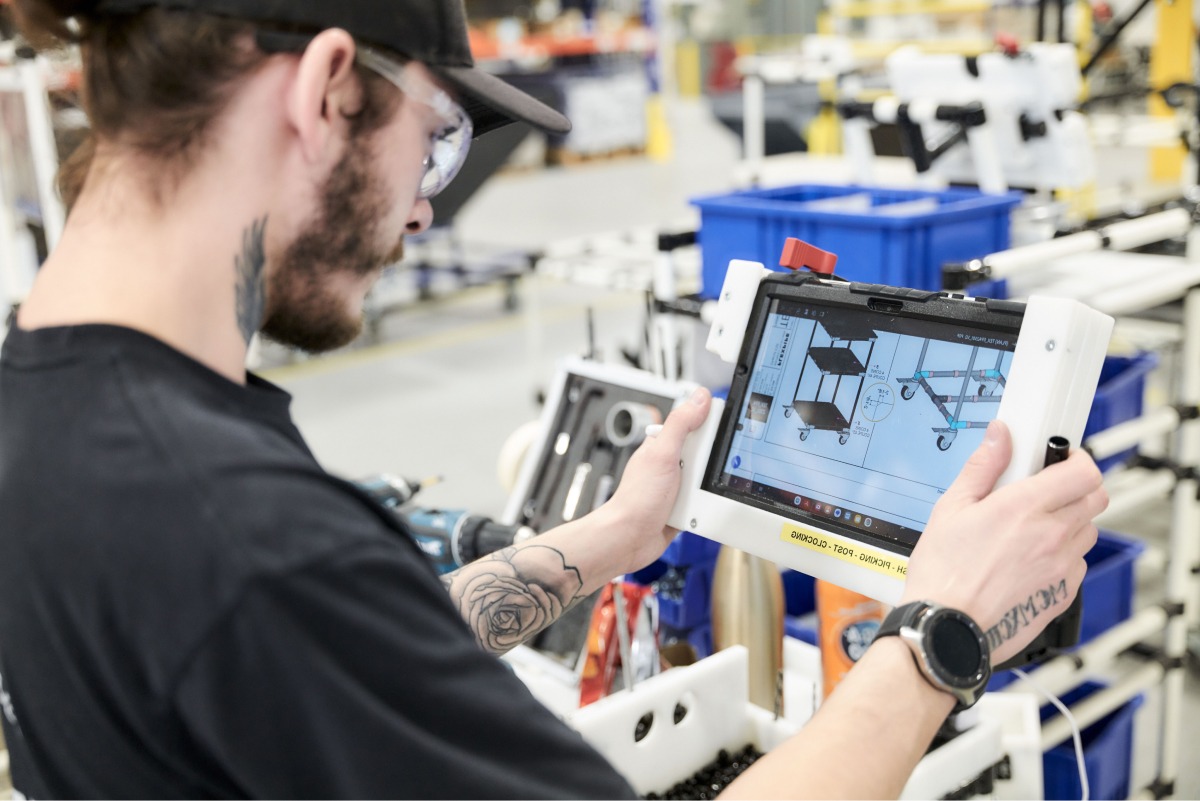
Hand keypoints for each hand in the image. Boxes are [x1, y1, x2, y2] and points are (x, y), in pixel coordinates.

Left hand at [597, 386, 711, 572]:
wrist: (630, 539)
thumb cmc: (637, 499)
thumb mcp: (663, 454)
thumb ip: (681, 424)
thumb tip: (699, 397)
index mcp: (663, 444)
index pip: (694, 425)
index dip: (711, 426)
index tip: (727, 429)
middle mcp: (670, 463)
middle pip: (707, 453)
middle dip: (713, 463)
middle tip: (702, 472)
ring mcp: (677, 485)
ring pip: (708, 478)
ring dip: (709, 487)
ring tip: (697, 494)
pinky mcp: (683, 505)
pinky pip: (705, 500)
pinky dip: (706, 505)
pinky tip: (699, 508)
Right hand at [900, 420, 1107, 664]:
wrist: (948, 629)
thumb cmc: (943, 573)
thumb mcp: (951, 508)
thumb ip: (983, 467)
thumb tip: (1001, 436)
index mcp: (1025, 508)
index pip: (1085, 472)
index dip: (1079, 459)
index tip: (1062, 458)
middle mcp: (1052, 535)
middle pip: (1096, 498)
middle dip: (1077, 487)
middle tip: (1048, 489)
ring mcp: (1062, 567)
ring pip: (1088, 531)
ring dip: (1071, 522)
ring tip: (1034, 528)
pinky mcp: (1064, 594)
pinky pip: (1078, 564)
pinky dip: (1063, 556)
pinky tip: (1030, 560)